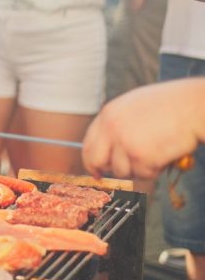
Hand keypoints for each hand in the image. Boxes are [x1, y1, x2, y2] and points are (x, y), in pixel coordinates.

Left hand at [82, 78, 203, 178]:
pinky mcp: (141, 156)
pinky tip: (164, 154)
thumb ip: (118, 124)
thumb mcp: (133, 106)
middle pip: (95, 160)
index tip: (96, 171)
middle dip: (105, 171)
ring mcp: (125, 142)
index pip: (88, 143)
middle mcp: (111, 128)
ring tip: (155, 153)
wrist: (192, 106)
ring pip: (121, 171)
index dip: (91, 160)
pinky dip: (155, 170)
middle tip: (117, 174)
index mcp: (108, 114)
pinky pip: (143, 174)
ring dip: (138, 168)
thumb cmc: (170, 105)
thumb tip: (110, 147)